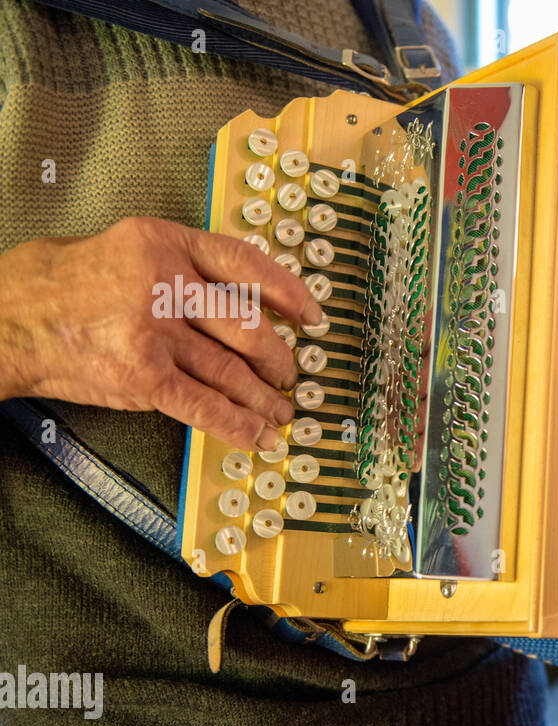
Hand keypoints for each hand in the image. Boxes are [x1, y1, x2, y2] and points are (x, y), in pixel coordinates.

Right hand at [0, 216, 323, 450]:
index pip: (244, 263)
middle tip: (289, 374)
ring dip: (263, 398)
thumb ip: (177, 264)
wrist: (1, 320)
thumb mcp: (122, 248)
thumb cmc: (56, 283)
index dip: (288, 292)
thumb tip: (237, 296)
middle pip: (248, 325)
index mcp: (162, 242)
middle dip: (278, 358)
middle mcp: (164, 283)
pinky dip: (236, 424)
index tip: (311, 313)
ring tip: (280, 411)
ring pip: (231, 370)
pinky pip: (204, 404)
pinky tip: (256, 434)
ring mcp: (154, 332)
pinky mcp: (142, 377)